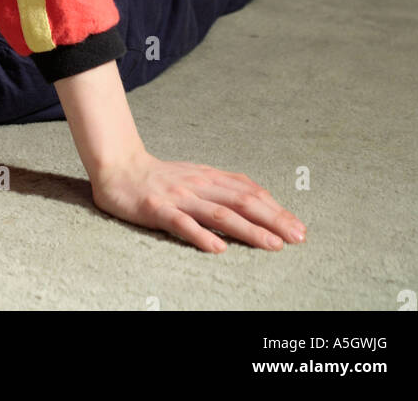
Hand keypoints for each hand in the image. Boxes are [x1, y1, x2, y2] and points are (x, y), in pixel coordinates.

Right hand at [91, 151, 306, 252]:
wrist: (118, 168)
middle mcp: (199, 184)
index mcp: (210, 177)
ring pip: (219, 214)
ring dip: (248, 230)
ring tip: (271, 245)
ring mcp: (179, 197)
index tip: (298, 227)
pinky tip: (218, 249)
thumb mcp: (196, 177)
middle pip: (242, 201)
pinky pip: (182, 224)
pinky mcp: (158, 209)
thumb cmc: (159, 177)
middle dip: (273, 220)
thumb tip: (257, 199)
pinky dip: (201, 236)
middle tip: (297, 238)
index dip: (276, 208)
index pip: (249, 191)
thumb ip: (222, 188)